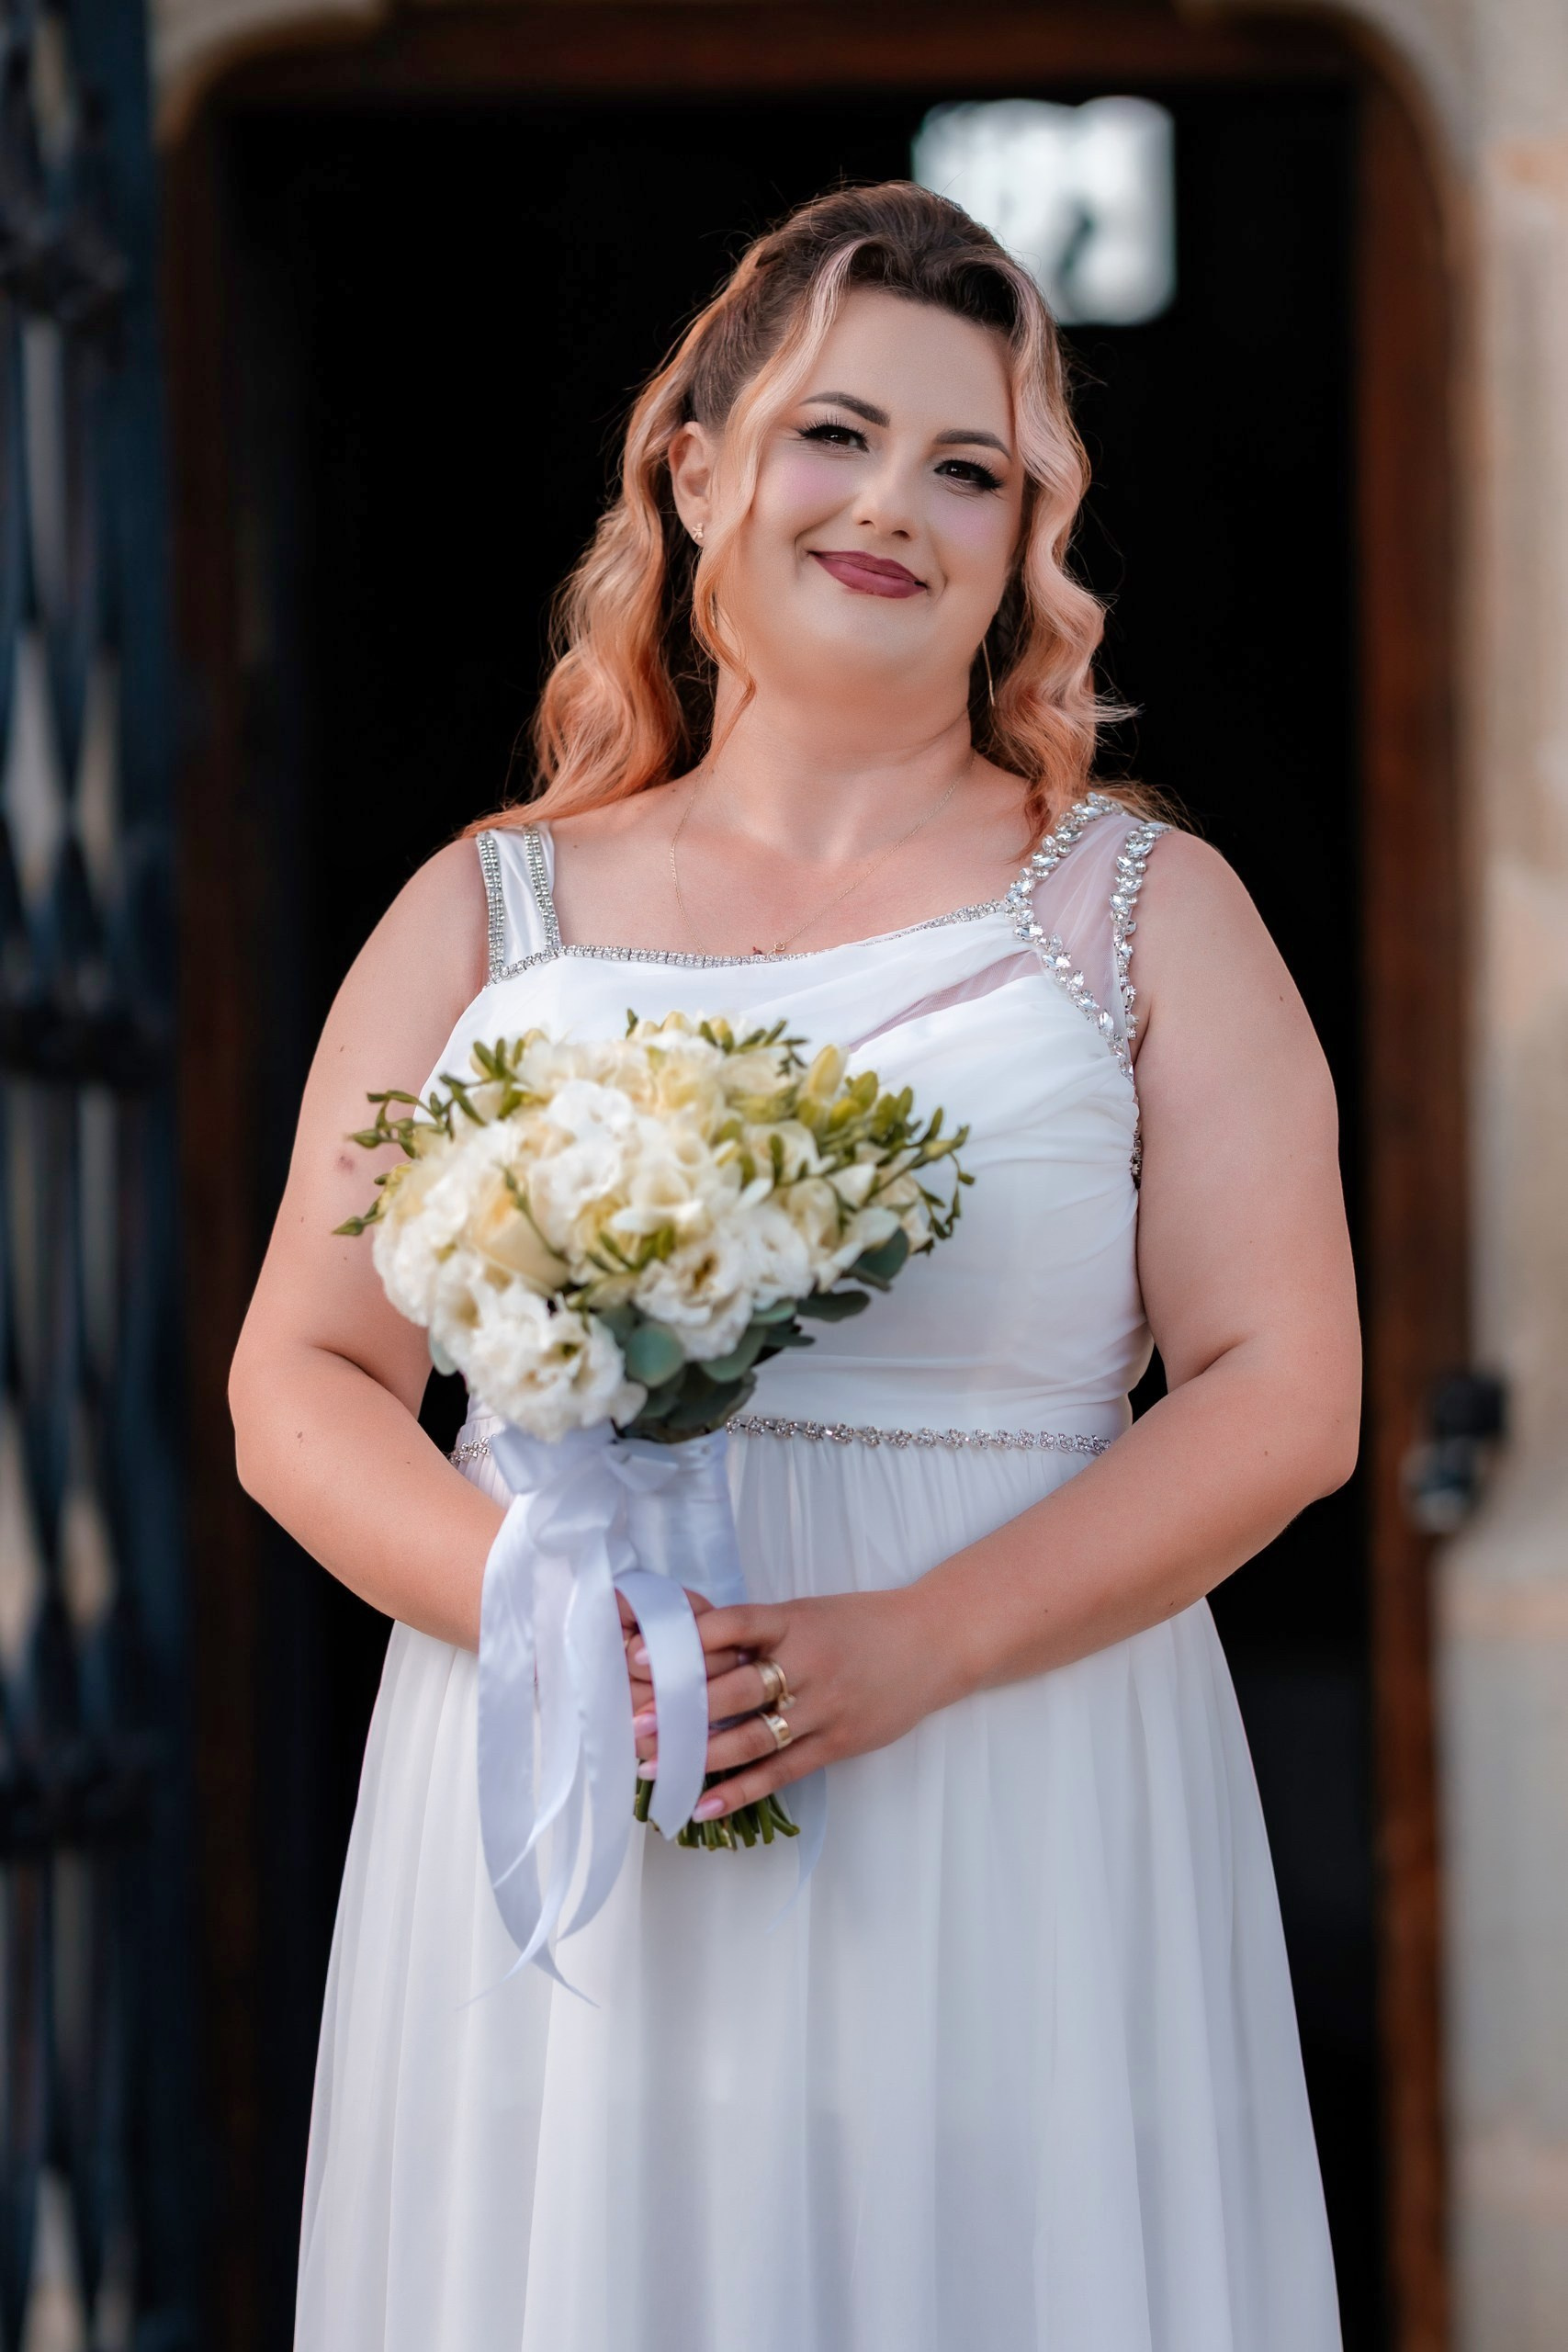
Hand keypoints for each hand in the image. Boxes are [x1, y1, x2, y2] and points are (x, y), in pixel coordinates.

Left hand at [630, 1588, 949, 1822]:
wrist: (932, 1643)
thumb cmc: (860, 1624)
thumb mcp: (807, 1613)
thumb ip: (758, 1632)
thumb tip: (690, 1645)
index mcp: (794, 1622)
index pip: (733, 1625)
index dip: (685, 1642)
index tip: (638, 1656)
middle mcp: (808, 1663)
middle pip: (736, 1689)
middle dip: (681, 1710)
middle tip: (635, 1726)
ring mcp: (825, 1707)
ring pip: (755, 1738)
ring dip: (701, 1756)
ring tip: (656, 1770)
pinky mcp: (838, 1742)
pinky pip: (783, 1771)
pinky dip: (741, 1791)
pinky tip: (705, 1805)